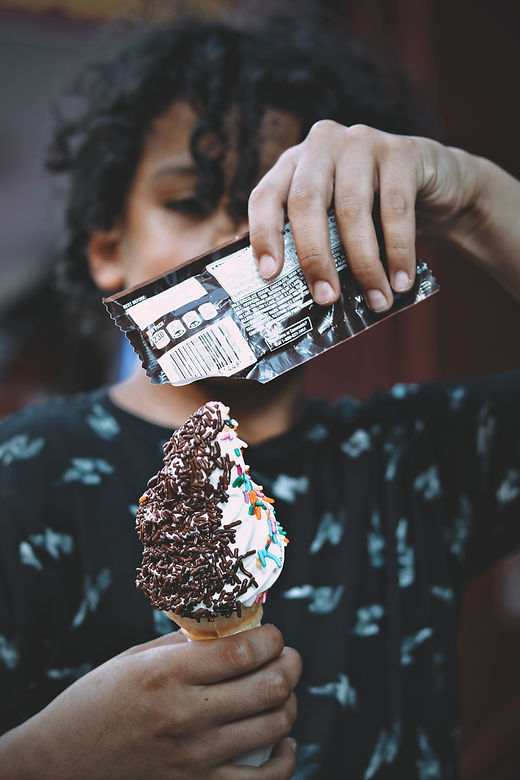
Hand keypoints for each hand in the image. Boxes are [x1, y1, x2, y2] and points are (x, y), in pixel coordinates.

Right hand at [0, 625, 300, 778]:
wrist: (61, 763)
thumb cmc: (97, 701)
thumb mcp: (136, 658)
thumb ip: (186, 645)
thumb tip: (232, 627)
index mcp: (168, 673)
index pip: (244, 651)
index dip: (272, 637)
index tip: (272, 633)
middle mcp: (185, 716)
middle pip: (270, 687)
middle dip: (291, 664)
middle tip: (286, 657)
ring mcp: (194, 758)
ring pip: (275, 727)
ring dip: (289, 702)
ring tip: (280, 691)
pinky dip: (284, 758)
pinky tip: (281, 741)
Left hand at [248, 120, 479, 309]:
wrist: (439, 189)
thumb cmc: (376, 215)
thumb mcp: (337, 223)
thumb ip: (315, 244)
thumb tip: (296, 297)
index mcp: (294, 163)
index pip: (266, 195)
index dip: (264, 234)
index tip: (270, 274)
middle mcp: (322, 144)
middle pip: (305, 202)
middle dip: (314, 257)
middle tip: (327, 298)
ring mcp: (361, 141)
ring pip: (351, 209)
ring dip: (364, 264)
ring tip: (377, 300)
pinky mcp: (401, 150)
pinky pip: (396, 208)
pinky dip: (399, 251)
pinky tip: (402, 281)